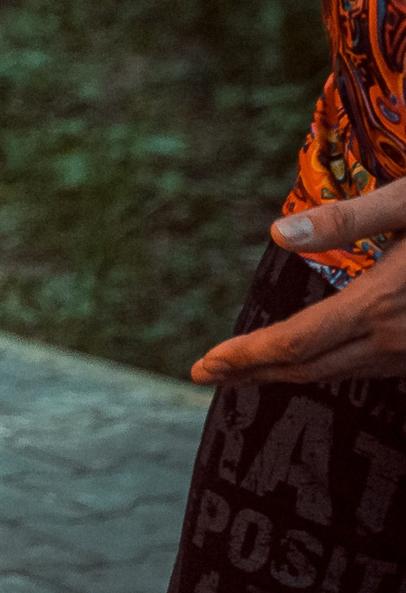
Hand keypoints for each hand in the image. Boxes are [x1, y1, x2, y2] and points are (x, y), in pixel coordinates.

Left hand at [191, 180, 405, 384]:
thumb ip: (349, 219)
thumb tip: (279, 233)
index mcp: (379, 303)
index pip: (296, 341)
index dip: (247, 354)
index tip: (206, 363)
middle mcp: (392, 339)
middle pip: (307, 367)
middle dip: (251, 371)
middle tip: (204, 373)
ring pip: (334, 373)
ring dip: (283, 373)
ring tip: (241, 371)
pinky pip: (361, 369)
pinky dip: (320, 367)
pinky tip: (300, 361)